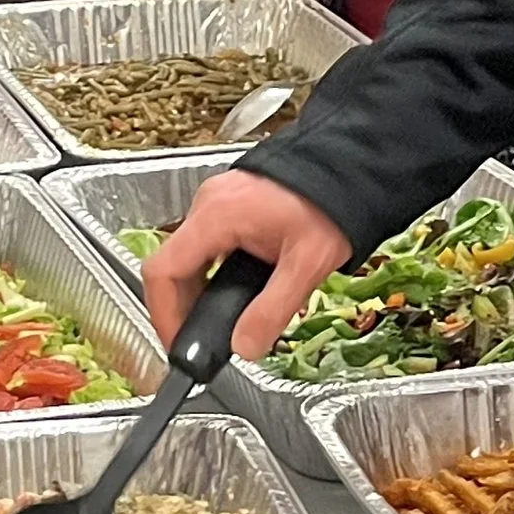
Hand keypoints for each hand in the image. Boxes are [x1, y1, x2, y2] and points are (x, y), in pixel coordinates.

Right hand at [146, 169, 353, 362]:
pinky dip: (210, 275)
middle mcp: (208, 204)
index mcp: (216, 215)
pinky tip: (233, 294)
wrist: (351, 165)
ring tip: (218, 325)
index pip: (163, 271)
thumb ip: (272, 310)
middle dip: (181, 309)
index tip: (178, 346)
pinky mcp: (230, 204)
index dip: (162, 315)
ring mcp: (217, 201)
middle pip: (171, 265)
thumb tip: (245, 347)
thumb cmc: (331, 204)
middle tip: (200, 343)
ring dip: (197, 293)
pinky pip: (206, 244)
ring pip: (188, 256)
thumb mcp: (307, 264)